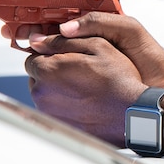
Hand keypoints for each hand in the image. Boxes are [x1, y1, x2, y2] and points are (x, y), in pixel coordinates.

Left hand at [24, 30, 141, 145]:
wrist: (131, 112)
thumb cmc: (117, 79)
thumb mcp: (96, 46)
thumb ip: (62, 40)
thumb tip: (38, 40)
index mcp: (47, 69)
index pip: (33, 55)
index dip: (51, 53)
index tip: (67, 56)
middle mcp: (42, 92)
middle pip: (37, 75)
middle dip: (52, 70)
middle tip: (79, 70)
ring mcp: (49, 110)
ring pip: (45, 92)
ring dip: (58, 87)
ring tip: (84, 86)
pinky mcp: (58, 123)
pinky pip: (54, 108)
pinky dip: (65, 103)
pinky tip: (84, 100)